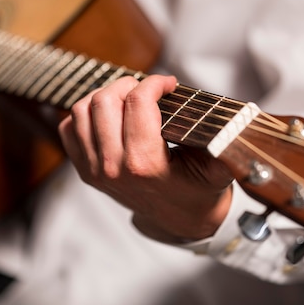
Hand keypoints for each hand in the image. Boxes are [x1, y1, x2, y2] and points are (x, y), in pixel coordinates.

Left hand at [58, 75, 233, 242]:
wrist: (179, 221)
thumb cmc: (199, 192)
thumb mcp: (218, 169)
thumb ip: (224, 145)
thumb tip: (233, 121)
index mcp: (145, 164)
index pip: (138, 103)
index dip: (155, 83)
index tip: (169, 84)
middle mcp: (114, 168)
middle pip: (104, 101)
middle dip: (128, 84)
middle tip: (147, 89)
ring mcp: (96, 171)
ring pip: (82, 111)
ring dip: (104, 95)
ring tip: (127, 97)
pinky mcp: (85, 171)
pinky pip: (69, 129)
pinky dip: (84, 115)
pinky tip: (108, 115)